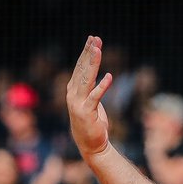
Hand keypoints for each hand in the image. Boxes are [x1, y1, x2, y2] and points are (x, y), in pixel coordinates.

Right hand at [67, 35, 114, 157]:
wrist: (91, 145)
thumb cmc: (93, 123)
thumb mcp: (91, 102)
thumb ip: (91, 88)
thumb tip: (97, 75)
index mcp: (73, 90)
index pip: (80, 67)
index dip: (86, 52)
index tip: (92, 39)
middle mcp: (73, 94)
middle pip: (82, 69)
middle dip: (89, 53)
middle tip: (95, 38)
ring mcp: (78, 103)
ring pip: (86, 79)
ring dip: (93, 63)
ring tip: (98, 50)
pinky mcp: (87, 112)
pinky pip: (96, 96)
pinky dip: (102, 86)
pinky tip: (109, 76)